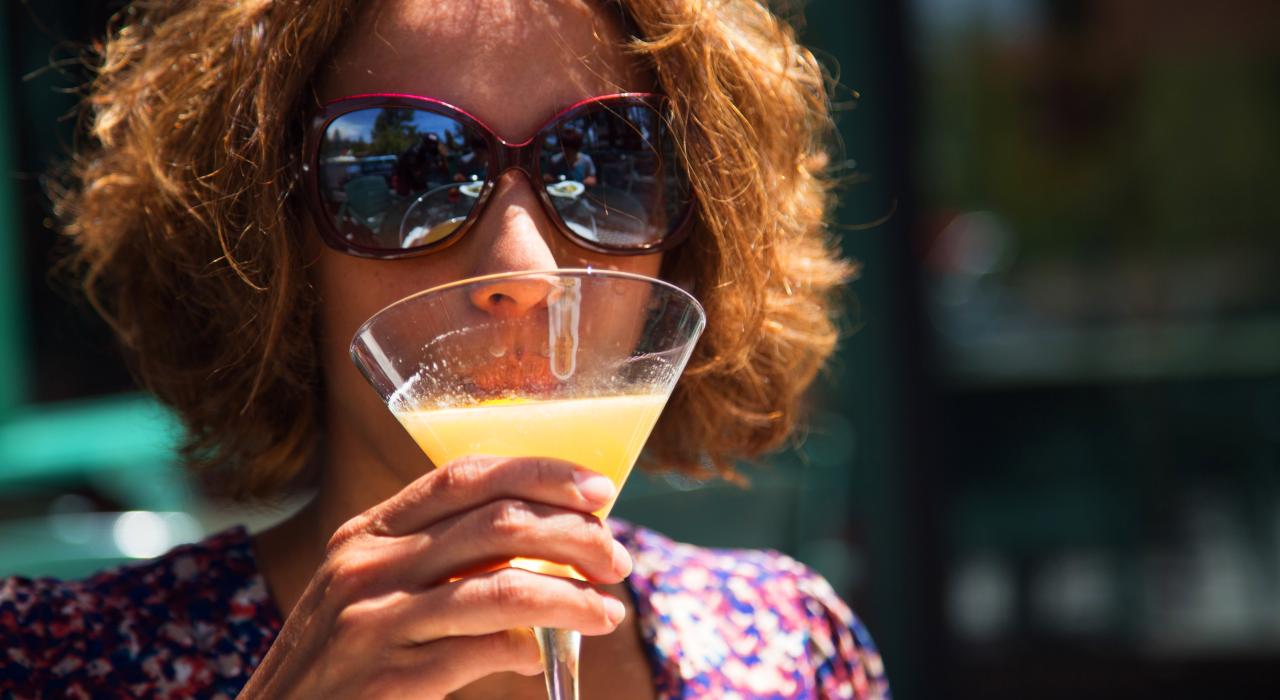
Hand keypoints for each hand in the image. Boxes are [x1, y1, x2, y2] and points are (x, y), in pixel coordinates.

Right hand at [237, 457, 630, 698]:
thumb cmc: (338, 664)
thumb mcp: (373, 595)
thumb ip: (442, 569)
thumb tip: (544, 567)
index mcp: (368, 532)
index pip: (466, 475)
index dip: (541, 473)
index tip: (600, 489)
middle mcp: (366, 564)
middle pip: (496, 523)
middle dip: (574, 534)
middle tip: (617, 559)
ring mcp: (372, 621)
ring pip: (500, 587)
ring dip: (570, 597)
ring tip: (607, 612)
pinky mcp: (385, 677)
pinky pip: (480, 650)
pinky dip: (529, 648)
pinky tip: (546, 656)